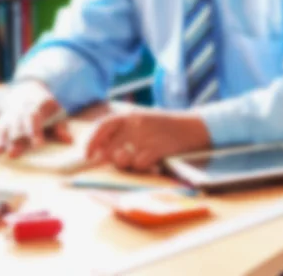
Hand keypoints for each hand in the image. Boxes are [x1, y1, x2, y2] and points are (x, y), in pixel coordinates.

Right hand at [0, 80, 70, 157]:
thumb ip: (61, 127)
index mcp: (35, 108)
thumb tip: (69, 140)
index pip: (34, 120)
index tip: (38, 144)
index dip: (35, 132)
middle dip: (15, 140)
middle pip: (16, 127)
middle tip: (12, 154)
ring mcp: (8, 116)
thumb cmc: (46, 108)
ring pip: (2, 128)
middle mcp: (19, 112)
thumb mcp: (57, 114)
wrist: (29, 90)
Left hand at [86, 109, 210, 172]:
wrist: (195, 127)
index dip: (92, 141)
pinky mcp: (158, 148)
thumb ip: (123, 134)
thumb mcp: (143, 123)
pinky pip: (139, 163)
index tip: (88, 155)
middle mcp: (136, 124)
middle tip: (115, 164)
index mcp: (130, 115)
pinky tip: (150, 163)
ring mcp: (146, 136)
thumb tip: (101, 153)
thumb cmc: (166, 128)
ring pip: (123, 158)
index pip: (103, 126)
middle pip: (110, 147)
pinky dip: (142, 167)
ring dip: (126, 164)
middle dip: (109, 160)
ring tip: (138, 160)